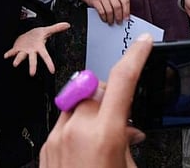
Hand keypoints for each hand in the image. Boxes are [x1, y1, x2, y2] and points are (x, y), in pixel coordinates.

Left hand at [4, 22, 70, 75]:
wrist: (27, 35)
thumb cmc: (37, 34)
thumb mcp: (47, 30)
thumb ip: (57, 28)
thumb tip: (67, 24)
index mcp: (39, 48)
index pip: (46, 56)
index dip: (49, 63)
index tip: (52, 71)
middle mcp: (32, 51)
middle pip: (33, 60)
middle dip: (32, 66)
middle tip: (32, 74)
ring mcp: (24, 51)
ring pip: (21, 56)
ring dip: (18, 60)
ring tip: (15, 64)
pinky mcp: (17, 49)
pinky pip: (13, 52)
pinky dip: (9, 53)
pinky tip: (6, 56)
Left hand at [40, 33, 151, 166]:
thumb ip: (127, 142)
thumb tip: (128, 130)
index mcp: (104, 134)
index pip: (122, 80)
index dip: (134, 56)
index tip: (142, 42)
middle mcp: (78, 130)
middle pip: (97, 91)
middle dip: (111, 100)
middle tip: (121, 125)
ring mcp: (58, 137)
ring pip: (79, 103)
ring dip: (93, 113)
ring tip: (100, 140)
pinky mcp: (47, 145)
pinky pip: (65, 121)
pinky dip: (78, 128)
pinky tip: (85, 148)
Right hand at [80, 0, 130, 23]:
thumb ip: (119, 2)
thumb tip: (124, 16)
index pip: (125, 1)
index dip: (127, 11)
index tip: (126, 19)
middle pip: (117, 6)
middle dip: (118, 16)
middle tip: (118, 22)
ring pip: (109, 10)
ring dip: (111, 18)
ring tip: (111, 22)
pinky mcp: (95, 0)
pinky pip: (101, 11)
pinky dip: (104, 17)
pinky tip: (105, 19)